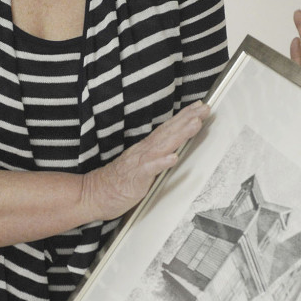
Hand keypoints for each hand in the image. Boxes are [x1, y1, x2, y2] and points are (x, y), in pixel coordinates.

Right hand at [81, 101, 209, 221]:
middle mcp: (145, 150)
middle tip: (204, 108)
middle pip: (169, 131)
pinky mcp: (135, 177)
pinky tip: (173, 158)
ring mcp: (140, 162)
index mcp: (147, 147)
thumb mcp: (143, 163)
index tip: (199, 107)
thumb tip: (174, 147)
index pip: (169, 128)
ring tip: (195, 124)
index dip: (185, 116)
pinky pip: (150, 169)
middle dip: (188, 119)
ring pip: (163, 145)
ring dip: (180, 134)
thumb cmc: (120, 180)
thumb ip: (157, 153)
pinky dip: (162, 162)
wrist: (96, 194)